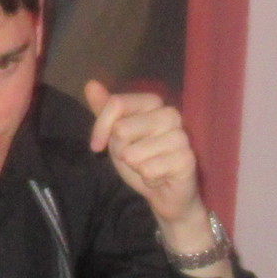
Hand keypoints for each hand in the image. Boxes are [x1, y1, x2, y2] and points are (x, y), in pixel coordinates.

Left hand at [82, 80, 207, 234]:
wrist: (165, 193)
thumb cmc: (142, 160)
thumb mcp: (117, 136)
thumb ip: (105, 111)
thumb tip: (91, 83)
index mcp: (154, 103)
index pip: (117, 103)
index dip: (101, 128)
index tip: (98, 145)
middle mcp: (170, 114)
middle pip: (122, 129)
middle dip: (120, 151)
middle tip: (136, 158)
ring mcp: (180, 137)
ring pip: (133, 153)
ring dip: (135, 167)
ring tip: (149, 167)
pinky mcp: (186, 159)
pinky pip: (148, 170)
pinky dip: (148, 179)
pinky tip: (159, 178)